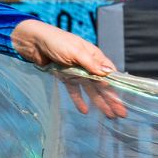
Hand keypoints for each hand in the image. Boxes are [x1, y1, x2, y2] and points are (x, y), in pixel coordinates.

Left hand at [9, 21, 127, 119]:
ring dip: (99, 102)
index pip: (109, 73)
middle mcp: (87, 65)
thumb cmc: (56, 42)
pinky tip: (84, 110)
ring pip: (90, 89)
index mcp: (93, 56)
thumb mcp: (75, 51)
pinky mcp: (65, 77)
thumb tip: (108, 74)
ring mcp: (76, 71)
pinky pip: (74, 90)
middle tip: (121, 113)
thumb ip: (91, 64)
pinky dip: (79, 100)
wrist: (33, 42)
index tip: (124, 99)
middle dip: (111, 98)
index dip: (117, 86)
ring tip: (108, 116)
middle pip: (102, 84)